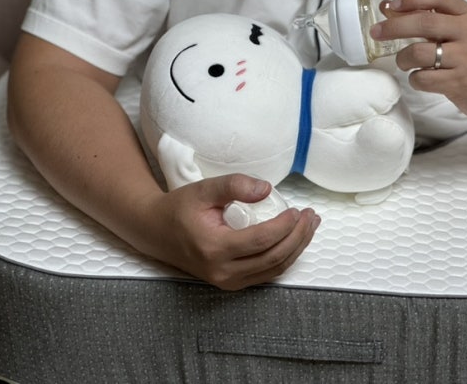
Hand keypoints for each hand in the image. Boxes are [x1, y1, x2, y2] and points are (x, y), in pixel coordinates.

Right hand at [138, 174, 319, 290]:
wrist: (156, 232)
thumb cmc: (179, 209)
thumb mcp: (204, 189)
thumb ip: (234, 185)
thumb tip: (266, 189)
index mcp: (214, 248)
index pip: (262, 240)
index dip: (285, 226)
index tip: (297, 209)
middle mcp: (222, 271)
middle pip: (273, 258)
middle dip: (298, 236)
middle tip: (310, 216)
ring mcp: (227, 281)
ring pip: (274, 269)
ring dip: (296, 248)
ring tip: (309, 226)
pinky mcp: (231, 283)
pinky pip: (266, 273)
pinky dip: (285, 257)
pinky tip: (294, 240)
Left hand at [371, 0, 466, 119]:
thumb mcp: (461, 31)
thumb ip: (432, 20)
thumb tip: (390, 10)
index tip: (391, 6)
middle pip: (424, 23)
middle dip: (393, 27)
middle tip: (376, 32)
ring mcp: (466, 59)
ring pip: (419, 53)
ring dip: (402, 58)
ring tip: (404, 62)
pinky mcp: (460, 83)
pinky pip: (423, 78)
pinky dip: (414, 79)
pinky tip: (420, 78)